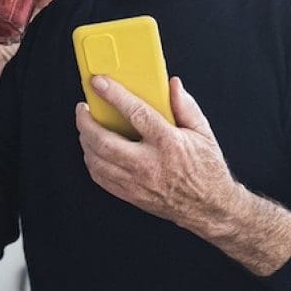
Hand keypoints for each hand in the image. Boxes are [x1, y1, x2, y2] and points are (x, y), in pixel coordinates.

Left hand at [75, 75, 238, 236]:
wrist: (208, 206)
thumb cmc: (206, 170)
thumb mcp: (203, 133)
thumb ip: (186, 106)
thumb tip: (172, 85)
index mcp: (168, 143)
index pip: (135, 113)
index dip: (113, 95)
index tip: (99, 83)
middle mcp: (149, 163)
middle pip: (104, 141)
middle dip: (86, 122)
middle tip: (82, 109)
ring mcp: (137, 182)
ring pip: (97, 160)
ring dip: (85, 141)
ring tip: (85, 127)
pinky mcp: (131, 195)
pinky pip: (100, 177)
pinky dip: (91, 161)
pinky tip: (93, 150)